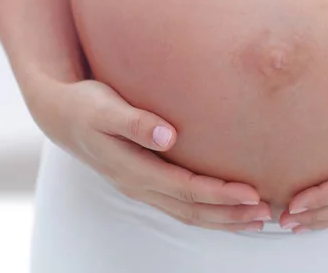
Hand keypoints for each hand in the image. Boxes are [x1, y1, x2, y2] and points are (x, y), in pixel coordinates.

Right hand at [28, 78, 270, 230]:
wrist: (61, 113)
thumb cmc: (85, 106)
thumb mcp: (104, 109)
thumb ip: (134, 122)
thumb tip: (167, 137)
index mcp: (133, 169)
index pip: (185, 189)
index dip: (220, 194)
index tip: (252, 194)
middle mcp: (139, 185)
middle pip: (190, 209)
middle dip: (230, 215)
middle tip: (267, 214)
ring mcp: (140, 186)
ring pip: (186, 212)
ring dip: (221, 218)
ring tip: (255, 220)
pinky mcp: (143, 179)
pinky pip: (178, 203)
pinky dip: (205, 209)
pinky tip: (223, 208)